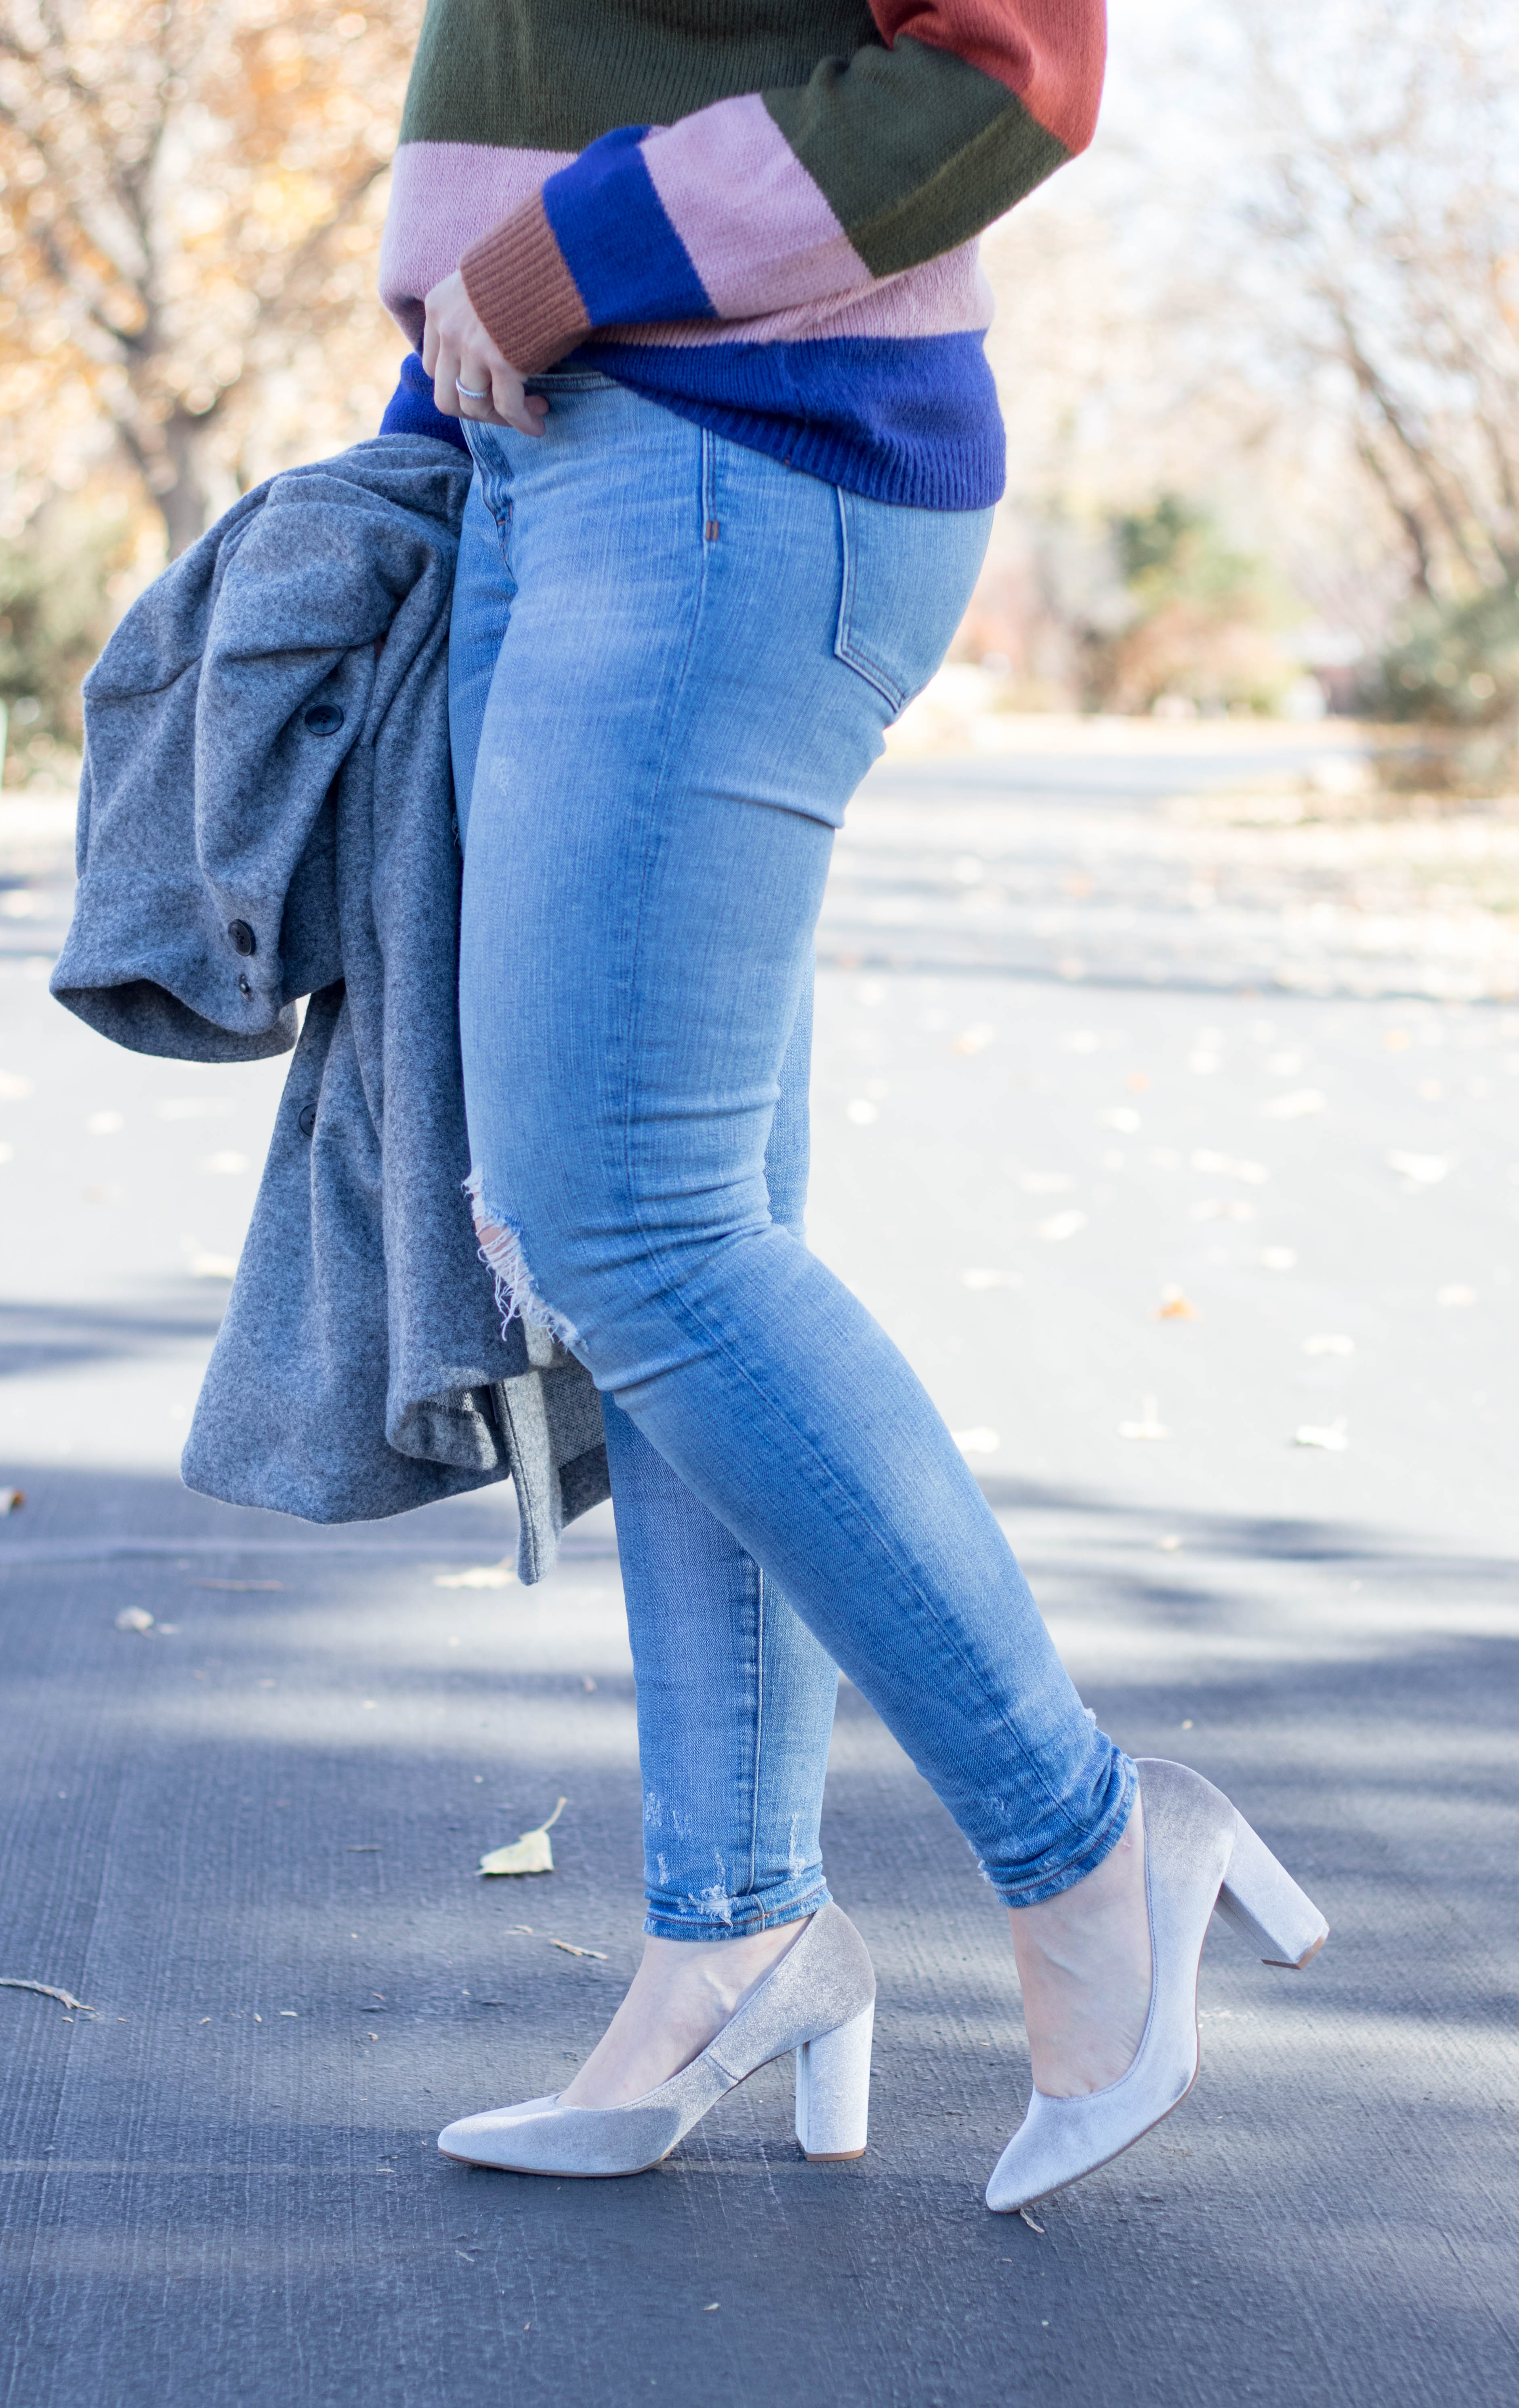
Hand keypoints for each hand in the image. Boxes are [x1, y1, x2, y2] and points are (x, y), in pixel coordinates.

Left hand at [421, 271, 547, 436]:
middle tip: (504, 412)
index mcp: (438, 309)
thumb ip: (474, 312)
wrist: (552, 249)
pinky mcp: (502, 361)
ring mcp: (472, 348)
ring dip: (502, 420)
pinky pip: (508, 408)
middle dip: (475, 412)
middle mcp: (449, 331)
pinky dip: (523, 423)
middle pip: (446, 396)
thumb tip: (489, 343)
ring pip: (474, 407)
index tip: (488, 388)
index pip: (434, 367)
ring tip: (533, 411)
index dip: (460, 386)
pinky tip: (538, 425)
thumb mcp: (485, 283)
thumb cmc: (529, 264)